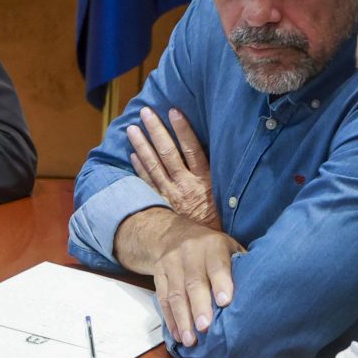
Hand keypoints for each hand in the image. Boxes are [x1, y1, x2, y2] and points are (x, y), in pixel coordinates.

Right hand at [117, 210, 242, 346]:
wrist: (173, 234)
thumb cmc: (211, 248)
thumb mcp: (229, 246)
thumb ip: (241, 265)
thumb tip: (263, 291)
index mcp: (213, 245)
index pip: (217, 265)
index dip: (220, 283)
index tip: (225, 302)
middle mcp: (190, 253)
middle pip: (193, 282)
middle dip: (199, 307)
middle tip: (204, 328)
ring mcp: (171, 264)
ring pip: (176, 294)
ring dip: (182, 318)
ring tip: (190, 340)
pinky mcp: (158, 274)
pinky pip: (162, 298)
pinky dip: (170, 318)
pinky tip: (178, 334)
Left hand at [126, 108, 217, 228]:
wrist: (207, 245)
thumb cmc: (219, 218)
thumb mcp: (225, 195)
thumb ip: (216, 176)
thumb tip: (220, 151)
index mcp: (204, 180)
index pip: (192, 149)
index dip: (183, 129)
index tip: (174, 111)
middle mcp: (185, 184)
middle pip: (168, 152)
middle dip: (156, 131)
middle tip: (145, 113)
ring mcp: (171, 194)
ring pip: (153, 165)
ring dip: (141, 145)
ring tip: (132, 128)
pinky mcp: (162, 203)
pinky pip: (147, 183)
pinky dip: (139, 168)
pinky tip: (132, 155)